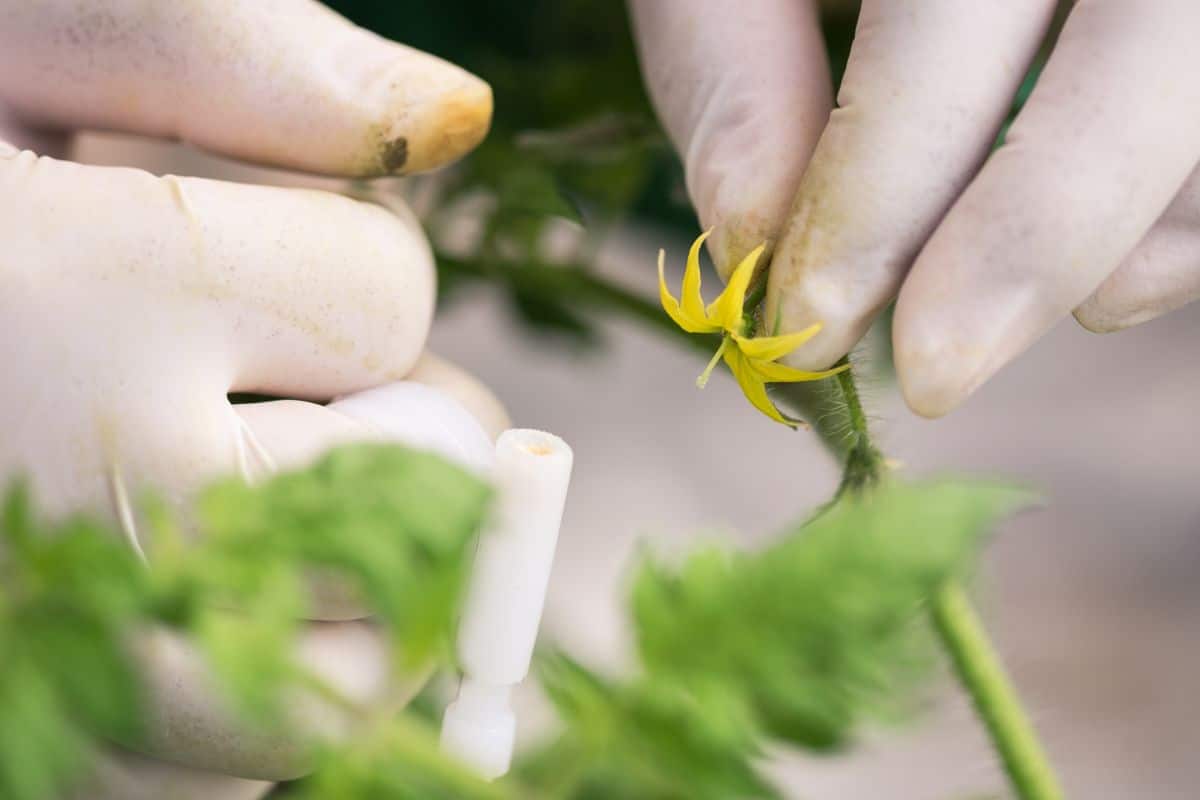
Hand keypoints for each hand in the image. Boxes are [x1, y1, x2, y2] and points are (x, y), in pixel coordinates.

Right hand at [0, 1, 504, 796]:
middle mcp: (84, 519)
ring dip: (345, 568)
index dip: (344, 257)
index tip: (233, 250)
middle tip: (255, 380)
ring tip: (220, 485)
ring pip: (366, 663)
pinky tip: (171, 589)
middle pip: (421, 491)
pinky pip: (253, 763)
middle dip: (385, 419)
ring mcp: (71, 684)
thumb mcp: (3, 41)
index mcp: (67, 306)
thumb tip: (452, 112)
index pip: (386, 291)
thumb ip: (220, 54)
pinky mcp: (51, 774)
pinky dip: (262, 682)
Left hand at [630, 0, 1199, 415]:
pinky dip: (1187, 224)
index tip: (810, 322)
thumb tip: (749, 234)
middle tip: (933, 373)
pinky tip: (1109, 272)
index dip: (884, 185)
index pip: (953, 12)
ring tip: (989, 312)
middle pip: (1152, 58)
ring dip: (1121, 239)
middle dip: (1033, 236)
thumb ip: (726, 55)